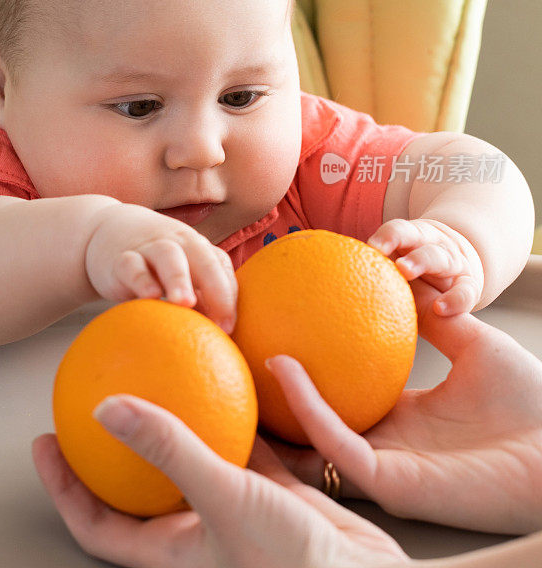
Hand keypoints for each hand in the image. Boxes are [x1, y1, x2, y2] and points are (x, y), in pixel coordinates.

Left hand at [32, 398, 407, 567]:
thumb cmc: (294, 561)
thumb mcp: (224, 497)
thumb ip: (168, 449)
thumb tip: (105, 408)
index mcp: (174, 548)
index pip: (99, 523)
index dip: (64, 487)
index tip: (45, 440)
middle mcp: (198, 529)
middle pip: (137, 487)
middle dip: (112, 448)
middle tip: (94, 398)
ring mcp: (236, 507)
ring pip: (192, 459)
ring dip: (174, 424)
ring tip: (157, 376)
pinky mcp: (274, 490)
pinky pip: (244, 443)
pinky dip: (235, 415)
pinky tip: (231, 377)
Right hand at [85, 202, 236, 332]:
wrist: (108, 231)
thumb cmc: (155, 264)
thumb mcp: (181, 272)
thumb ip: (201, 297)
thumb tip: (222, 337)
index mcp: (197, 248)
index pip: (220, 267)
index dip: (228, 297)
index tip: (228, 329)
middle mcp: (178, 243)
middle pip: (202, 257)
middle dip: (215, 286)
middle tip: (220, 322)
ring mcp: (149, 248)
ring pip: (168, 255)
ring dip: (179, 278)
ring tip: (185, 303)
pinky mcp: (120, 259)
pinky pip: (131, 265)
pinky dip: (141, 279)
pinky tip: (149, 297)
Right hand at [259, 280, 541, 534]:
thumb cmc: (528, 400)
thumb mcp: (468, 341)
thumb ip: (428, 314)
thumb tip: (394, 270)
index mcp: (399, 423)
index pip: (339, 402)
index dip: (306, 377)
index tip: (277, 337)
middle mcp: (383, 447)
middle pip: (311, 429)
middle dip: (272, 402)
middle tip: (240, 357)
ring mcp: (382, 467)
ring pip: (308, 440)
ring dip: (273, 403)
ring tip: (246, 358)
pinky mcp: (389, 483)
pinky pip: (334, 440)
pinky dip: (304, 404)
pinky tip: (283, 366)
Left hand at [367, 217, 484, 314]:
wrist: (458, 263)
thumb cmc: (415, 268)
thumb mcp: (397, 258)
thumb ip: (371, 265)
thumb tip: (326, 280)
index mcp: (414, 236)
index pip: (401, 229)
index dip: (388, 237)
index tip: (372, 246)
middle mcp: (435, 245)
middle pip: (423, 242)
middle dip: (408, 250)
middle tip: (395, 263)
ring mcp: (455, 264)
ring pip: (444, 259)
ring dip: (424, 262)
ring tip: (406, 271)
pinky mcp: (470, 285)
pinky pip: (467, 293)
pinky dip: (456, 300)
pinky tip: (442, 309)